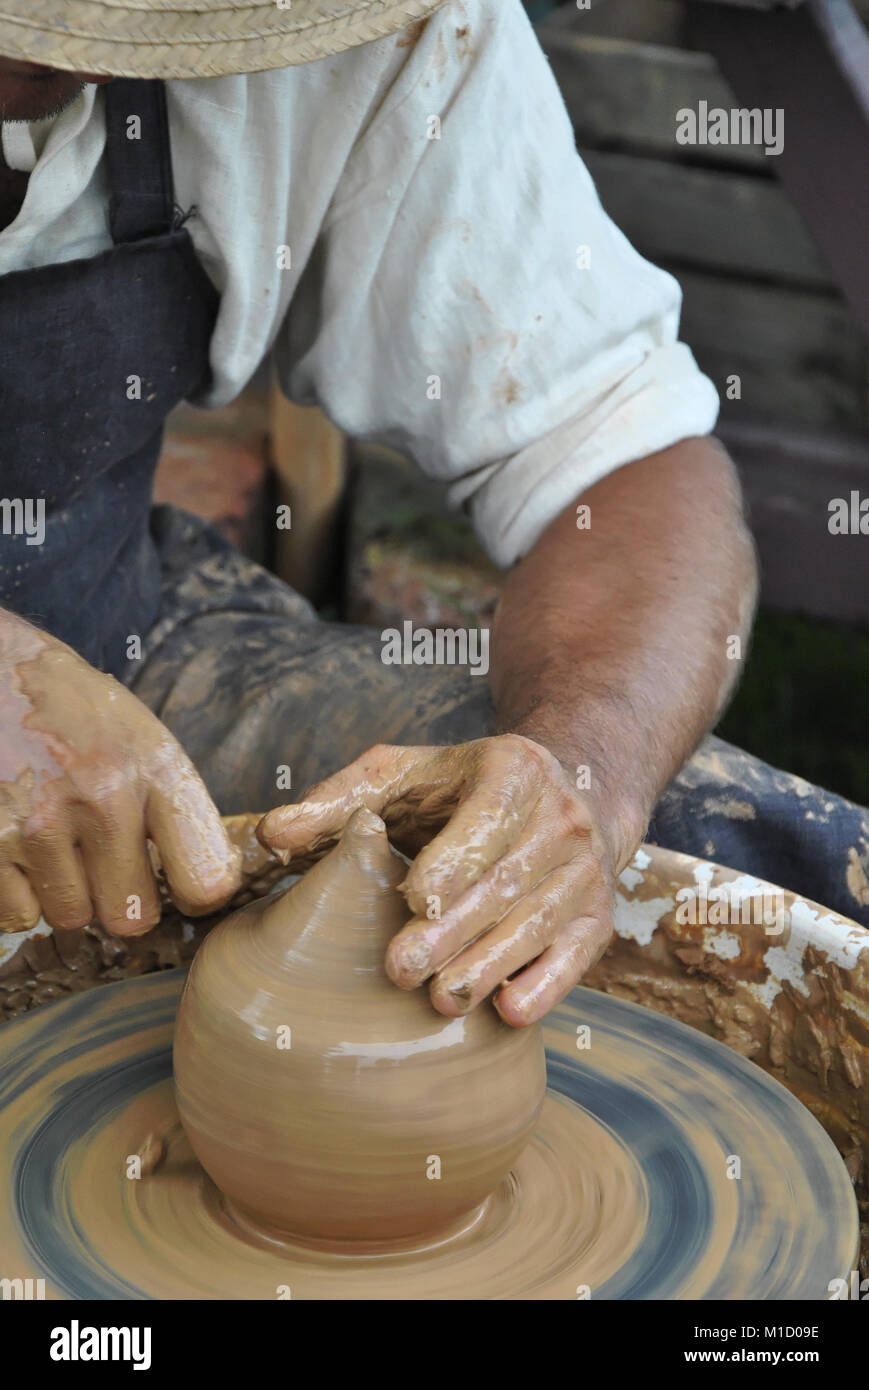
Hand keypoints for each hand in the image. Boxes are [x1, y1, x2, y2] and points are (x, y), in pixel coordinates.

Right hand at [0, 616, 240, 935]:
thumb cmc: (74, 711)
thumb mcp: (143, 737)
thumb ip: (174, 808)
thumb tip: (205, 889)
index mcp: (154, 768)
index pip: (206, 879)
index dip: (196, 894)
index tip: (182, 884)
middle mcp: (102, 796)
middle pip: (133, 918)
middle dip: (120, 901)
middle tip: (104, 863)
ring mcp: (39, 822)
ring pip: (71, 917)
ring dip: (64, 893)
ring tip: (54, 839)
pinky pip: (16, 915)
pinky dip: (18, 892)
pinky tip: (19, 845)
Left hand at [258, 734, 623, 1025]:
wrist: (568, 794)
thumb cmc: (462, 789)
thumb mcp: (404, 775)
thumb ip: (339, 802)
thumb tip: (271, 835)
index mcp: (513, 769)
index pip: (488, 816)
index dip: (454, 859)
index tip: (413, 897)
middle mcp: (561, 817)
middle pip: (507, 880)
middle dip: (455, 928)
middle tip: (400, 968)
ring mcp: (585, 870)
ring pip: (539, 922)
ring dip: (491, 964)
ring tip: (440, 1000)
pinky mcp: (597, 916)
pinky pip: (577, 956)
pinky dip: (547, 986)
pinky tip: (509, 1014)